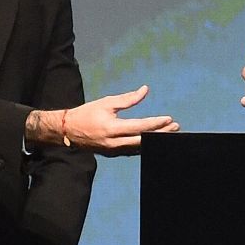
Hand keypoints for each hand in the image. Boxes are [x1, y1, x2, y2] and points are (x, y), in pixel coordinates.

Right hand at [63, 85, 179, 154]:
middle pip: (143, 140)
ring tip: (169, 133)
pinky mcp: (112, 154)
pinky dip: (144, 146)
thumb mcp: (107, 103)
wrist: (68, 131)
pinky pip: (132, 152)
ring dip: (155, 140)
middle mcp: (114, 142)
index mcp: (112, 128)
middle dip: (161, 134)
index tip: (169, 119)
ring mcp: (113, 151)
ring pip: (139, 148)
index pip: (140, 127)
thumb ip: (128, 99)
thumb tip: (145, 90)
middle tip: (175, 127)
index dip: (156, 124)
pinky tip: (154, 140)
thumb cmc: (87, 113)